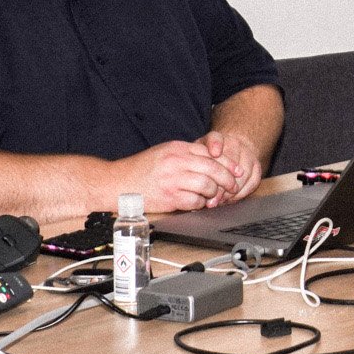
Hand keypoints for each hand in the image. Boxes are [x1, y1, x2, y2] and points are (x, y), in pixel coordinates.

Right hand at [115, 139, 241, 213]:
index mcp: (177, 148)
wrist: (116, 183)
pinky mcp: (169, 197)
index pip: (211, 153)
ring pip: (207, 185)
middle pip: (214, 169)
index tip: (237, 171)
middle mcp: (177, 161)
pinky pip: (195, 202)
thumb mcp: (164, 153)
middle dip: (227, 180)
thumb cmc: (139, 170)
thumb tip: (211, 161)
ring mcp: (173, 179)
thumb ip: (186, 155)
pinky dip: (200, 204)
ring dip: (213, 194)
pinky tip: (197, 204)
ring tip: (211, 197)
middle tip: (232, 187)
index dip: (228, 163)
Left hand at [197, 129, 264, 206]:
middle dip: (221, 182)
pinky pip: (253, 180)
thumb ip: (194, 165)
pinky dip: (242, 192)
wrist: (233, 150)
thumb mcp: (196, 156)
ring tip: (220, 201)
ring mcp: (247, 153)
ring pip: (243, 173)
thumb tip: (191, 184)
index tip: (214, 153)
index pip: (216, 138)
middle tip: (212, 197)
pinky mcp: (257, 165)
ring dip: (232, 190)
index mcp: (216, 138)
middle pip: (231, 160)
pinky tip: (231, 199)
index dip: (216, 145)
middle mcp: (234, 143)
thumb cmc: (207, 159)